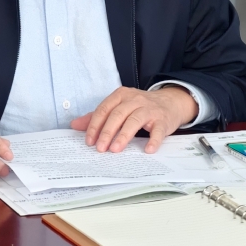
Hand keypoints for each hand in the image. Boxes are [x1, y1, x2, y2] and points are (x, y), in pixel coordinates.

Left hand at [70, 86, 197, 154]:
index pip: (104, 109)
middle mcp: (134, 99)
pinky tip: (148, 150)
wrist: (170, 102)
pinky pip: (158, 130)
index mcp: (121, 95)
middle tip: (100, 148)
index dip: (95, 125)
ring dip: (124, 135)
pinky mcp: (163, 119)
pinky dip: (153, 140)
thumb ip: (98, 116)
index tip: (89, 141)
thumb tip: (75, 125)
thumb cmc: (140, 107)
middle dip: (107, 131)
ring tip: (115, 149)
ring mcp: (149, 109)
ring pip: (134, 120)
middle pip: (117, 114)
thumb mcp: (119, 107)